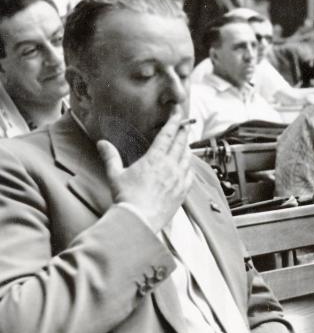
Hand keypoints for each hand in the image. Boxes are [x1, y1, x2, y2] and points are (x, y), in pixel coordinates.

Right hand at [97, 107, 194, 232]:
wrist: (138, 220)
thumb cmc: (126, 198)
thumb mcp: (115, 175)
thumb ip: (111, 157)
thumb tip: (102, 143)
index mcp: (155, 159)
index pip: (168, 134)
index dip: (174, 120)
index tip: (178, 111)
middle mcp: (170, 166)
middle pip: (181, 142)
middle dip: (183, 130)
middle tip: (185, 123)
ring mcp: (178, 179)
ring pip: (188, 157)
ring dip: (187, 147)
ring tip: (185, 142)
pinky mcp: (183, 191)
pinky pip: (191, 173)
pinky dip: (190, 165)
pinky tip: (188, 164)